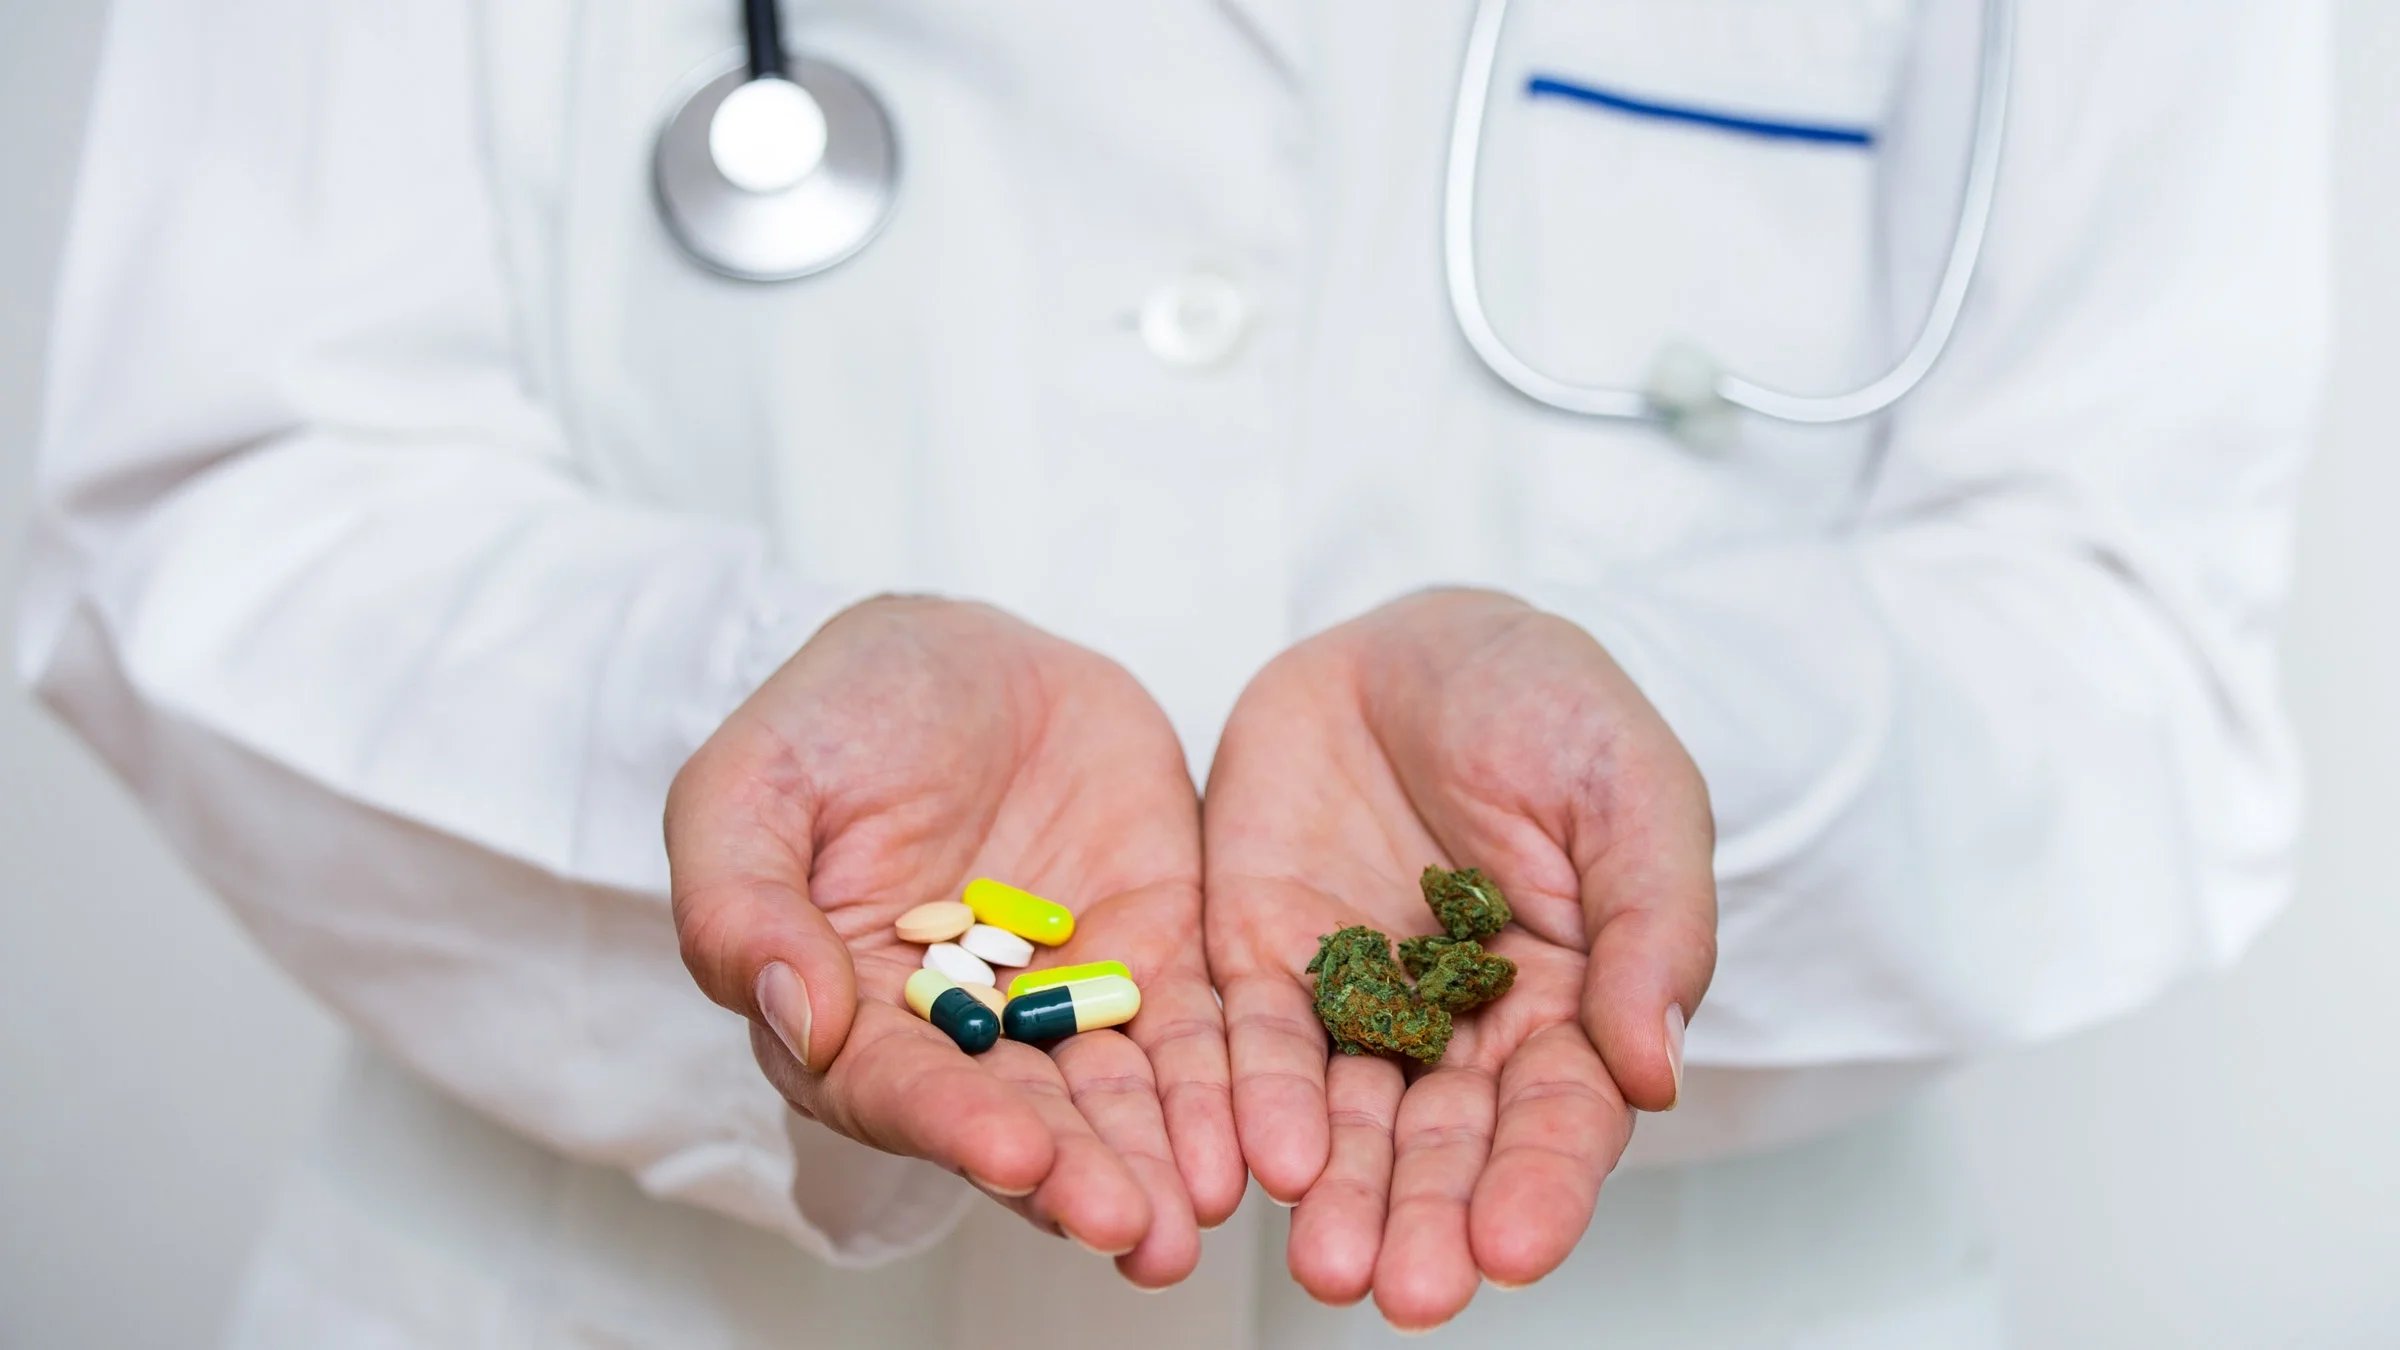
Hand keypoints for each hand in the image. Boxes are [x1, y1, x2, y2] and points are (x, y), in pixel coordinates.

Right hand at [668, 597, 1240, 1284]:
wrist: (964, 652)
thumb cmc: (835, 716)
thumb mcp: (752, 782)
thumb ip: (743, 901)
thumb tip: (794, 1016)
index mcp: (846, 1013)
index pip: (897, 1088)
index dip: (954, 1124)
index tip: (1016, 1154)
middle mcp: (961, 1035)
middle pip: (1020, 1119)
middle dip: (1078, 1177)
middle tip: (1137, 1229)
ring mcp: (1064, 1002)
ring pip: (1116, 1097)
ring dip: (1156, 1162)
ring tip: (1197, 1217)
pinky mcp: (1155, 958)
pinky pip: (1196, 1031)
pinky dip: (1226, 1087)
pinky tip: (1257, 1139)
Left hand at [1204, 589, 1715, 1328]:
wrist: (1416, 638)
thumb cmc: (1549, 707)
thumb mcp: (1632, 790)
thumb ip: (1651, 922)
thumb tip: (1654, 1070)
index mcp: (1567, 1004)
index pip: (1558, 1117)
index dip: (1540, 1185)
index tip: (1517, 1251)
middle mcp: (1458, 1028)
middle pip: (1442, 1144)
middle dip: (1424, 1218)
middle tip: (1404, 1290)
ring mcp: (1354, 999)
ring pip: (1342, 1117)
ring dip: (1335, 1193)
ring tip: (1326, 1264)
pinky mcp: (1261, 957)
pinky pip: (1247, 1040)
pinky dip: (1249, 1101)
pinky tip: (1251, 1161)